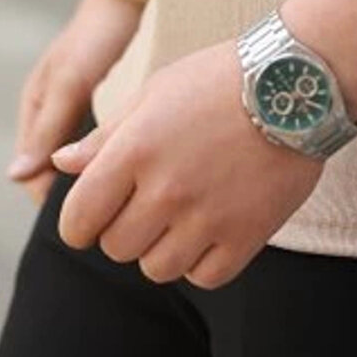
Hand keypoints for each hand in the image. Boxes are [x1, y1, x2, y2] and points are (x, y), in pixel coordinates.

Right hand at [6, 0, 146, 206]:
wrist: (123, 1)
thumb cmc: (93, 40)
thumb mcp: (69, 84)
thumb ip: (48, 128)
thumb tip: (15, 177)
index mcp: (33, 110)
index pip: (31, 174)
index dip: (51, 199)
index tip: (83, 215)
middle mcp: (47, 112)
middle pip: (51, 169)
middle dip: (71, 191)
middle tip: (105, 210)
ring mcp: (69, 107)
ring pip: (71, 158)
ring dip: (86, 175)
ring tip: (116, 194)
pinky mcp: (92, 103)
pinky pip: (90, 142)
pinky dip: (100, 156)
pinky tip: (125, 165)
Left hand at [49, 39, 324, 288]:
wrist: (297, 81)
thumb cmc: (219, 79)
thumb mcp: (155, 92)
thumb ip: (105, 136)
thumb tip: (60, 164)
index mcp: (134, 149)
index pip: (78, 219)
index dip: (79, 224)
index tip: (93, 218)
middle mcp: (166, 188)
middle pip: (117, 248)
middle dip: (124, 230)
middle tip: (149, 203)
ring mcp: (208, 216)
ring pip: (157, 269)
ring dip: (162, 248)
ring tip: (184, 213)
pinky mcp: (247, 235)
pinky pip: (205, 277)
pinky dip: (203, 261)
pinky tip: (214, 226)